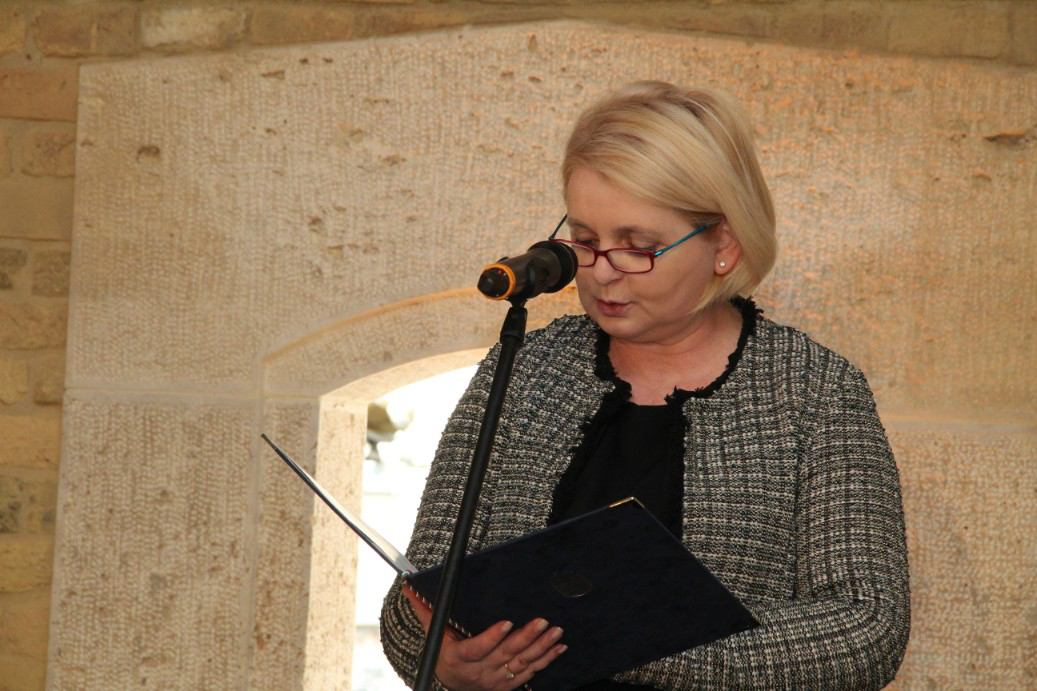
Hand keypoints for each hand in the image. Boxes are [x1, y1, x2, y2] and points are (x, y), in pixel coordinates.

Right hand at [403, 586, 566, 689]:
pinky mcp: (509, 684)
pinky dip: (546, 660)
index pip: (477, 649)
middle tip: (541, 621)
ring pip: (521, 664)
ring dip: (540, 648)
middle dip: (526, 638)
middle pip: (505, 655)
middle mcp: (480, 671)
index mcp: (460, 658)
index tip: (507, 622)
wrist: (451, 685)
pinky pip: (531, 673)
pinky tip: (559, 647)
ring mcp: (496, 679)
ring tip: (555, 631)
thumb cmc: (444, 653)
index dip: (493, 637)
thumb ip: (426, 609)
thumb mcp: (433, 634)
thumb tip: (410, 584)